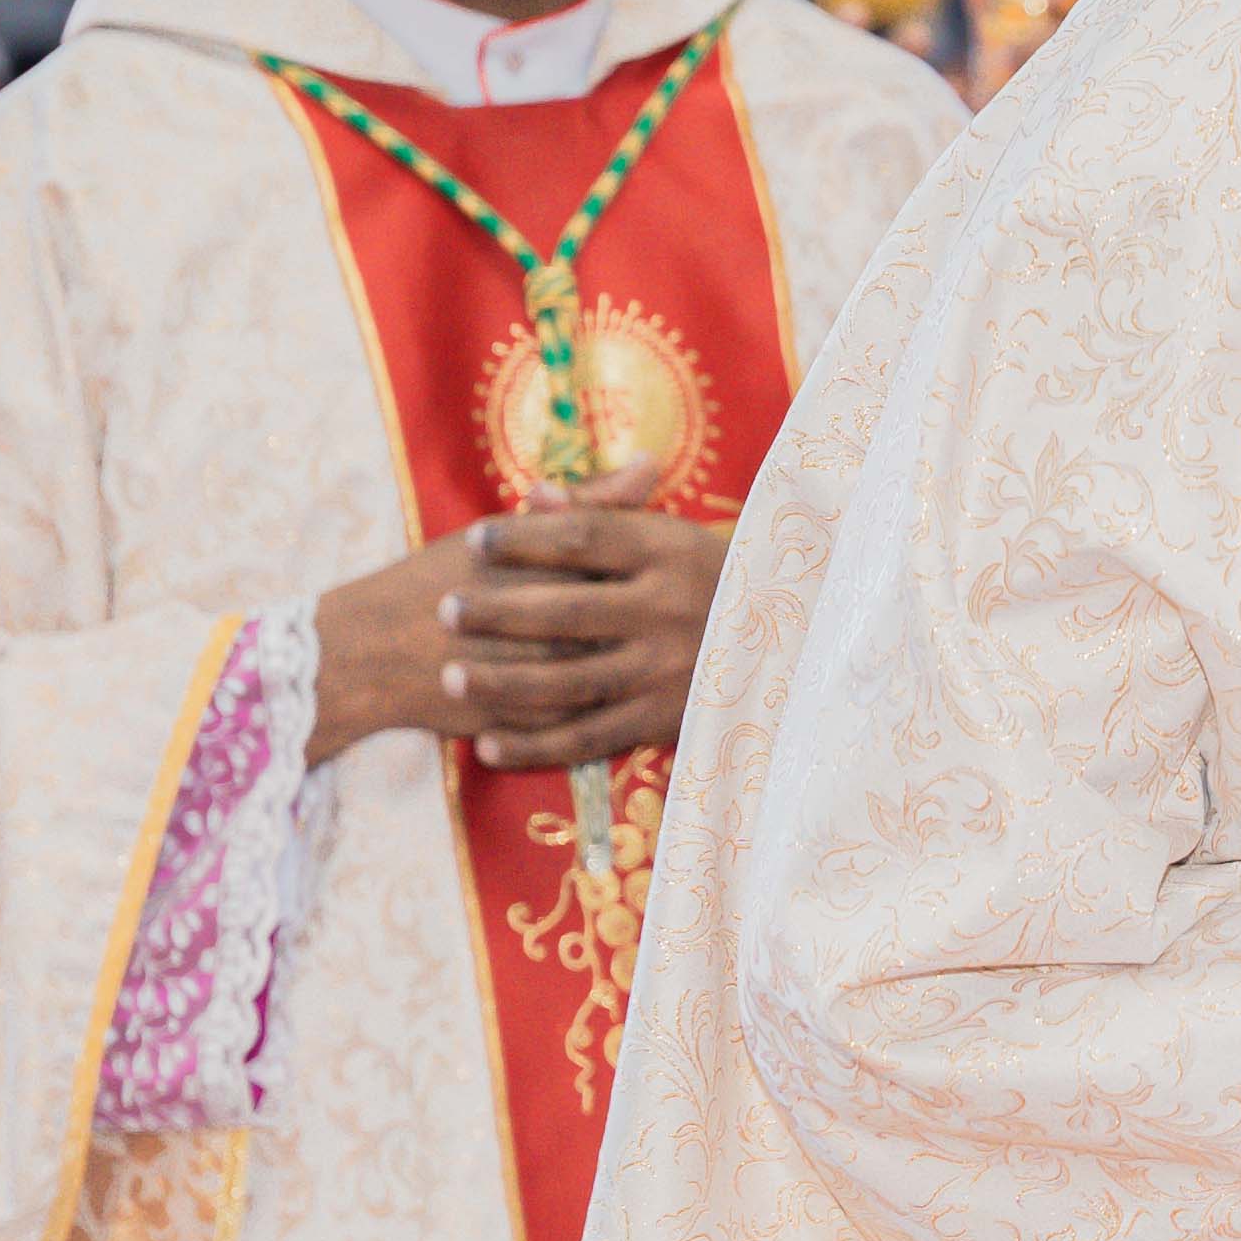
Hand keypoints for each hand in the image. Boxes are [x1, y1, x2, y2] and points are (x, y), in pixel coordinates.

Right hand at [307, 490, 727, 768]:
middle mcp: (544, 618)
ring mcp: (534, 673)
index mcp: (548, 564)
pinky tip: (629, 703)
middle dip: (664, 625)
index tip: (683, 573)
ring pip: (608, 677)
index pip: (636, 564)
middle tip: (684, 620)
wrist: (366, 650)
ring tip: (657, 661)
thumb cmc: (436, 580)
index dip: (669, 570)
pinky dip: (606, 714)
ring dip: (640, 672)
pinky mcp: (523, 718)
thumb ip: (588, 504)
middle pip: (628, 625)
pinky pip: (579, 725)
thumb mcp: (507, 533)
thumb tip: (652, 466)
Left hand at [439, 499, 732, 769]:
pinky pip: (589, 738)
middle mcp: (671, 610)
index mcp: (672, 552)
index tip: (475, 538)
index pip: (587, 539)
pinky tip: (487, 744)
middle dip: (499, 611)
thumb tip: (534, 495)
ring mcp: (668, 670)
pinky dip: (535, 745)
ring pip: (570, 681)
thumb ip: (603, 513)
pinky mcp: (664, 720)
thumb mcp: (670, 536)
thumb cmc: (710, 579)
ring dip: (504, 682)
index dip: (526, 539)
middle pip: (569, 610)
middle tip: (444, 610)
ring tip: (450, 676)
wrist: (795, 643)